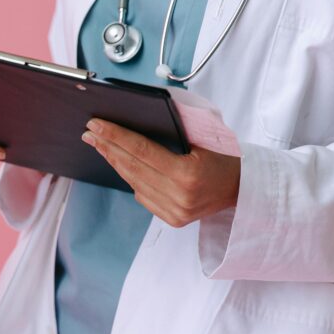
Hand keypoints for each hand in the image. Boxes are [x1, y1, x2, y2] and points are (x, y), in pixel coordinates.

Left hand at [82, 118, 240, 226]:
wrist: (244, 188)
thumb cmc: (226, 155)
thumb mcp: (207, 134)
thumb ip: (178, 126)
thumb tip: (140, 113)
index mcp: (187, 174)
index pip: (141, 151)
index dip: (115, 136)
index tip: (96, 125)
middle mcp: (179, 196)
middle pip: (132, 167)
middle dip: (107, 146)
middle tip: (89, 131)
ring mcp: (174, 211)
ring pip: (134, 182)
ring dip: (114, 161)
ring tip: (99, 144)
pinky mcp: (172, 219)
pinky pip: (143, 195)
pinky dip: (132, 177)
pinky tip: (121, 162)